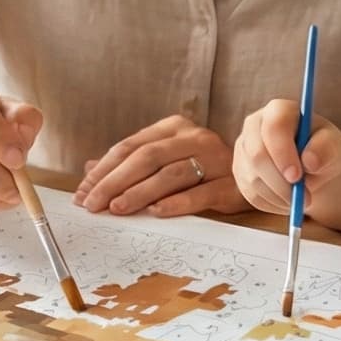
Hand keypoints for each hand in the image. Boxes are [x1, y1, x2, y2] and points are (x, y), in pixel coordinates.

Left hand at [73, 115, 245, 217]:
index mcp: (174, 128)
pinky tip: (156, 212)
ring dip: (140, 192)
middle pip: (147, 158)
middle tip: (94, 203)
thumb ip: (131, 162)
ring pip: (170, 174)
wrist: (258, 174)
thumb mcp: (166, 159)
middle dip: (115, 182)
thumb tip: (89, 169)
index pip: (130, 146)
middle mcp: (195, 138)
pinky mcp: (232, 184)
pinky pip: (200, 193)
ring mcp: (216, 159)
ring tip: (118, 209)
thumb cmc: (203, 169)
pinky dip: (176, 202)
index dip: (104, 169)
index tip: (83, 192)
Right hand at [235, 97, 340, 215]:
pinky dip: (272, 204)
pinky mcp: (240, 171)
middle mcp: (254, 125)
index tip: (297, 177)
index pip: (274, 127)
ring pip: (253, 179)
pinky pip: (251, 194)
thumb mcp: (334, 146)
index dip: (282, 152)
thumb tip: (310, 161)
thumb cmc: (324, 149)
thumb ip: (326, 148)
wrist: (313, 165)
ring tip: (302, 199)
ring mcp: (243, 149)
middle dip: (279, 182)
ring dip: (280, 196)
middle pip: (256, 155)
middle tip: (302, 199)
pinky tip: (288, 200)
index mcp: (278, 111)